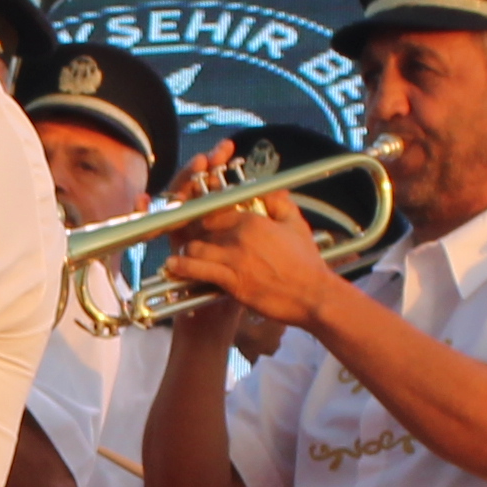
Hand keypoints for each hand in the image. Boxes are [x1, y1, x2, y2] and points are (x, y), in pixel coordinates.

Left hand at [168, 185, 341, 329]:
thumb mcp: (297, 225)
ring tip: (184, 252)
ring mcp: (234, 260)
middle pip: (202, 227)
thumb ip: (280, 203)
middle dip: (193, 231)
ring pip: (196, 248)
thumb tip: (272, 191)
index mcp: (253, 219)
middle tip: (188, 235)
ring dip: (187, 250)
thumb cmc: (307, 262)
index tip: (201, 219)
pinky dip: (182, 267)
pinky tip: (173, 266)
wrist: (312, 295)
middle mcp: (239, 236)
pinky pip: (198, 270)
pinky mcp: (232, 282)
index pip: (217, 209)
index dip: (206, 213)